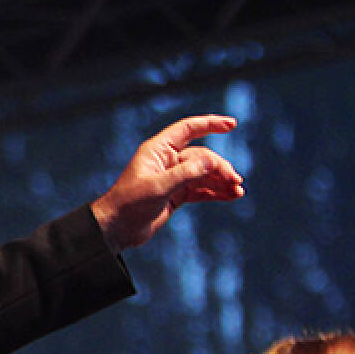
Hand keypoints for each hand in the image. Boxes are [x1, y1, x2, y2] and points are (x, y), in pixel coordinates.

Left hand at [90, 114, 243, 251]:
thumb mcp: (158, 187)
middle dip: (220, 167)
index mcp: (158, 150)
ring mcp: (172, 178)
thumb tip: (212, 161)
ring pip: (203, 174)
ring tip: (237, 192)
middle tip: (235, 181)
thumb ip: (186, 173)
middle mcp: (166, 161)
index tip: (232, 124)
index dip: (210, 124)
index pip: (188, 130)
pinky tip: (230, 196)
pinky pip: (200, 189)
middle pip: (201, 156)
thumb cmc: (129, 204)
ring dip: (221, 181)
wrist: (117, 229)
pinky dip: (215, 192)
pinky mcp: (175, 195)